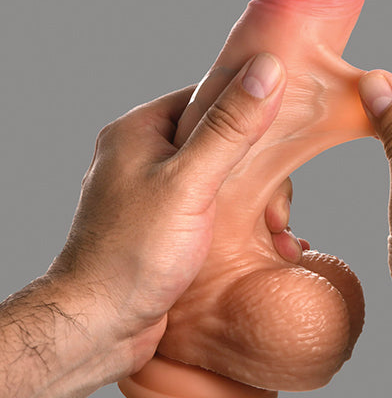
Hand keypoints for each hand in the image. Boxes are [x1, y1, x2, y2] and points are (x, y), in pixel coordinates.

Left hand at [0, 52, 285, 397]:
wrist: (99, 327)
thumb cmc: (132, 254)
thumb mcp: (188, 182)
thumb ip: (229, 127)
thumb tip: (266, 70)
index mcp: (140, 130)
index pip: (208, 97)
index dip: (250, 111)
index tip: (286, 134)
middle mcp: (145, 156)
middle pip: (220, 140)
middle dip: (258, 174)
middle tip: (276, 211)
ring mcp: (156, 192)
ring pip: (222, 178)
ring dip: (256, 204)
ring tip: (276, 236)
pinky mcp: (168, 224)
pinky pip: (214, 208)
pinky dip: (242, 222)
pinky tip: (266, 245)